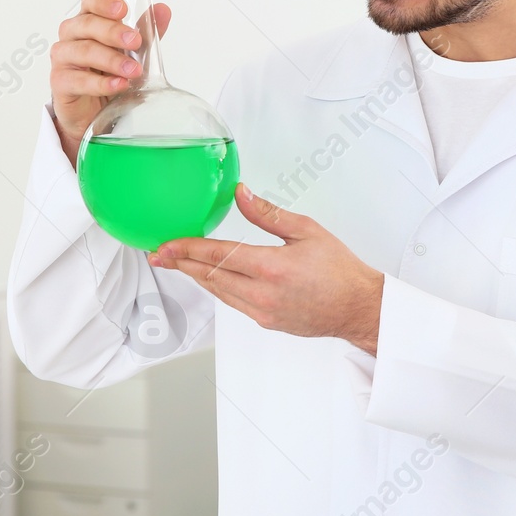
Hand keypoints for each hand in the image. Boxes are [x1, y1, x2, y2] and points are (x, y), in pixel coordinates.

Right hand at [49, 0, 170, 164]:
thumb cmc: (108, 73)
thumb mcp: (131, 52)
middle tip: (135, 42)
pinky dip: (100, 83)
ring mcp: (63, 57)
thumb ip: (145, 31)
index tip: (123, 10)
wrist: (93, 110)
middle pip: (87, 24)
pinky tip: (118, 85)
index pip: (90, 0)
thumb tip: (163, 10)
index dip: (104, 1)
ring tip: (133, 71)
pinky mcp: (60, 82)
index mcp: (88, 20)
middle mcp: (72, 34)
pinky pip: (78, 80)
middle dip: (113, 31)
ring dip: (111, 60)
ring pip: (83, 51)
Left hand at [149, 185, 385, 353]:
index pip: (217, 255)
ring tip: (176, 263)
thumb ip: (268, 214)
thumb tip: (241, 194)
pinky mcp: (265, 322)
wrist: (358, 308)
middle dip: (180, 264)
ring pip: (217, 292)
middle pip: (209, 276)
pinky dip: (216, 287)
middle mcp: (262, 294)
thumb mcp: (306, 231)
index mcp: (271, 267)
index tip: (165, 245)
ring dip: (195, 276)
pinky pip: (232, 303)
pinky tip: (208, 277)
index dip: (186, 249)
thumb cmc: (340, 270)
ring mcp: (262, 312)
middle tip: (157, 254)